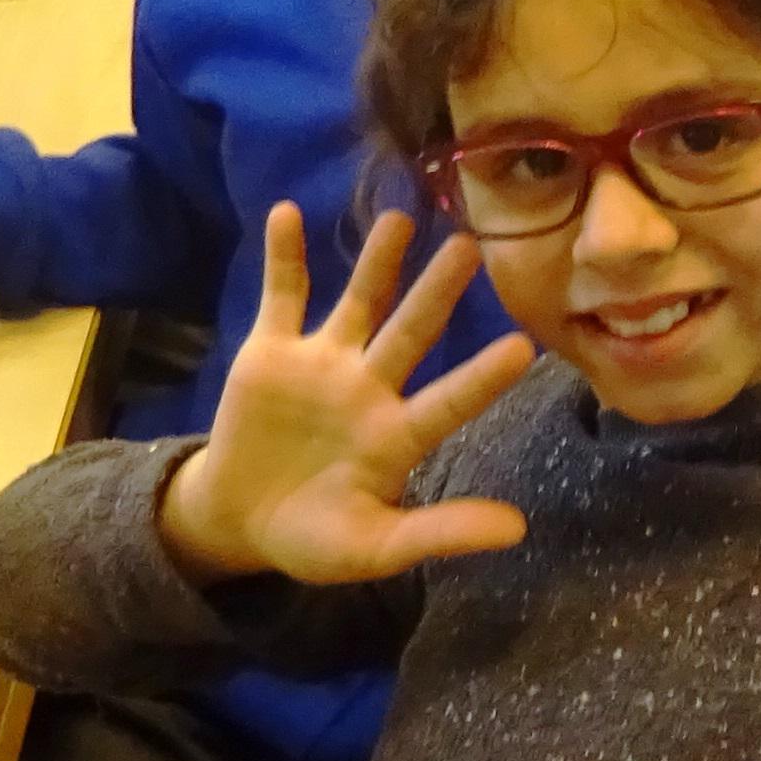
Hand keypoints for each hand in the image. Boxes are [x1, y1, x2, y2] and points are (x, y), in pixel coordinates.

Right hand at [155, 207, 534, 587]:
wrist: (238, 521)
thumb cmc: (314, 539)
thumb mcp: (374, 548)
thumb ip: (439, 533)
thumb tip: (518, 530)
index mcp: (398, 435)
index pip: (449, 401)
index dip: (482, 378)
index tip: (523, 347)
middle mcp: (369, 387)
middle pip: (409, 332)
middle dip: (437, 292)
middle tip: (470, 246)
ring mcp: (322, 363)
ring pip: (358, 302)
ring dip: (377, 262)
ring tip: (399, 218)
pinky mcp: (272, 352)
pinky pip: (281, 295)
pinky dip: (284, 256)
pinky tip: (287, 212)